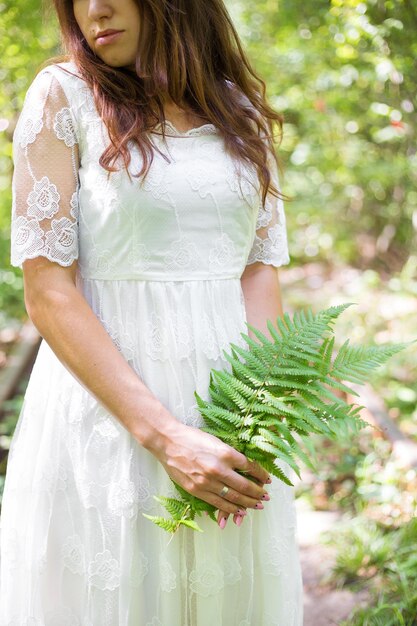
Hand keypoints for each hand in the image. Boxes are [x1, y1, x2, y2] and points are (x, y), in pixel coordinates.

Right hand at [153, 422, 270, 523]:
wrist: (167, 442)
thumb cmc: (192, 437)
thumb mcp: (216, 441)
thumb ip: (230, 455)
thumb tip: (245, 467)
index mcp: (225, 453)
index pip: (250, 467)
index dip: (261, 474)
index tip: (267, 479)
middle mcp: (218, 468)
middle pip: (245, 486)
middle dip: (258, 493)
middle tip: (266, 497)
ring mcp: (207, 481)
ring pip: (233, 498)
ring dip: (248, 503)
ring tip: (257, 505)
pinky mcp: (197, 490)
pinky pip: (218, 503)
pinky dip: (231, 509)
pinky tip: (239, 511)